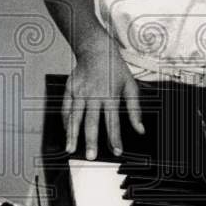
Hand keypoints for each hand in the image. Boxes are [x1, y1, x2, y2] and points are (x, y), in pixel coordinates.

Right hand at [63, 40, 143, 159]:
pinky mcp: (69, 89)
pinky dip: (65, 121)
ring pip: (75, 117)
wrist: (96, 49)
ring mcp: (79, 92)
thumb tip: (140, 129)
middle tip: (91, 156)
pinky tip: (66, 133)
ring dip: (73, 134)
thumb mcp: (130, 86)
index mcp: (110, 95)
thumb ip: (134, 109)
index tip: (116, 151)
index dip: (115, 138)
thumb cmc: (115, 69)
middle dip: (91, 140)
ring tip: (71, 148)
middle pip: (91, 121)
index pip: (113, 121)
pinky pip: (65, 108)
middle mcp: (94, 95)